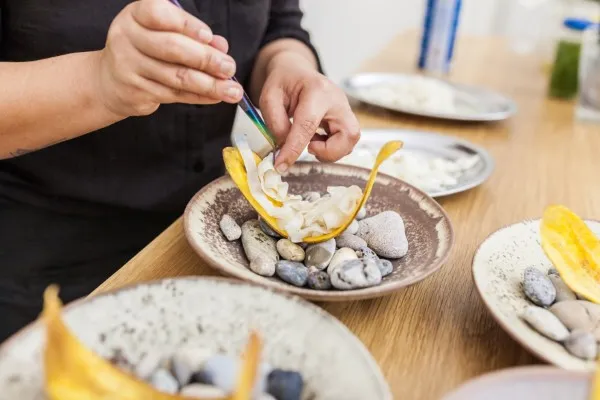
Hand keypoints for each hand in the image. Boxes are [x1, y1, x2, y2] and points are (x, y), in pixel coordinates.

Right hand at [96, 0, 242, 116]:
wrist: (110, 81)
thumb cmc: (144, 50)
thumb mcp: (163, 34)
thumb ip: (191, 36)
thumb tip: (221, 46)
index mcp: (136, 16)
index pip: (159, 14)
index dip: (186, 25)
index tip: (209, 36)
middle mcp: (127, 38)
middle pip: (172, 48)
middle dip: (206, 59)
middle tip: (229, 67)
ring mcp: (129, 67)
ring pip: (177, 77)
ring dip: (210, 85)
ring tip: (232, 90)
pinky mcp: (136, 92)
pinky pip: (175, 95)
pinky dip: (200, 97)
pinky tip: (216, 97)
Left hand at [259, 52, 359, 171]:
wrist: (296, 72)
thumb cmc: (283, 82)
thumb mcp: (269, 97)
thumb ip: (275, 122)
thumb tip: (285, 147)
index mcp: (316, 90)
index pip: (308, 125)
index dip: (294, 149)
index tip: (281, 165)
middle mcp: (337, 100)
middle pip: (348, 134)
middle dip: (329, 152)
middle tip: (309, 149)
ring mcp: (345, 109)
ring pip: (351, 141)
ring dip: (330, 151)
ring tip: (311, 143)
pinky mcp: (346, 119)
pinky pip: (346, 142)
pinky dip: (331, 148)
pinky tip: (316, 140)